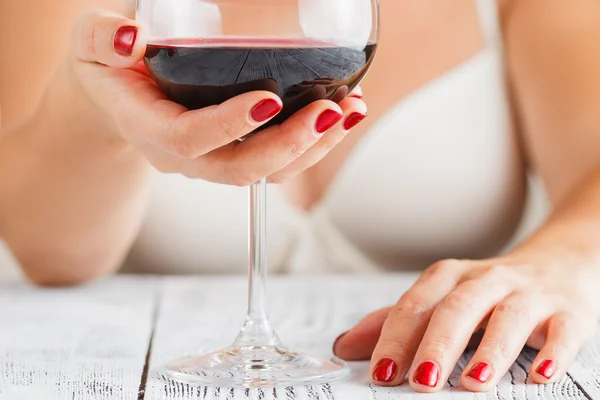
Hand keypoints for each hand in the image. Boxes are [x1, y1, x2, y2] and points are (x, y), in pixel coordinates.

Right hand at [60, 10, 366, 184]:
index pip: (189, 139)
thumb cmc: (107, 66)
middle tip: (330, 110)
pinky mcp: (234, 154)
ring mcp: (211, 161)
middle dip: (289, 146)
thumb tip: (133, 35)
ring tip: (350, 110)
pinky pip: (277, 161)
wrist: (115, 98)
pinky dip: (314, 143)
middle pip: (240, 169)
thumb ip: (102, 39)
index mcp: (147, 128)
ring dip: (313, 148)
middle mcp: (183, 156)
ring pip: (267, 172)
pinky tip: (341, 114)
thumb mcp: (91, 44)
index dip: (229, 126)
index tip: (268, 99)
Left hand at [333, 251, 599, 391]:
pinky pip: (563, 330)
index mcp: (450, 277)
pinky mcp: (568, 311)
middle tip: (420, 381)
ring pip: (508, 317)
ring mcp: (529, 294)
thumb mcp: (444, 297)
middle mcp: (487, 280)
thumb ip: (398, 321)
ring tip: (472, 383)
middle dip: (437, 345)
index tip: (379, 372)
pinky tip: (541, 376)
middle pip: (457, 308)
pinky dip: (554, 352)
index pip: (416, 305)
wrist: (561, 260)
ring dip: (490, 350)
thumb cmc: (491, 289)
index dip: (396, 338)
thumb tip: (345, 346)